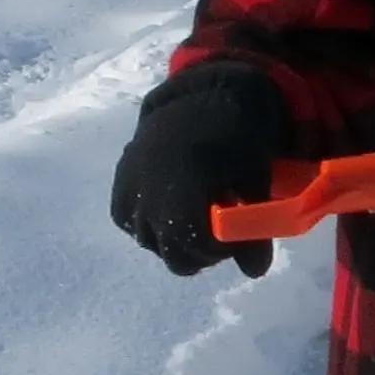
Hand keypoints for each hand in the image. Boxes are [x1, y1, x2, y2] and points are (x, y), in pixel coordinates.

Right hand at [109, 64, 286, 277]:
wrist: (201, 100)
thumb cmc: (235, 140)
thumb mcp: (255, 180)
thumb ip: (254, 228)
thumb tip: (255, 273)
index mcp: (186, 186)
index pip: (198, 247)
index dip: (221, 250)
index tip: (236, 238)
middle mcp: (151, 191)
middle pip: (171, 254)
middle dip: (200, 252)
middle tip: (218, 234)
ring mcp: (130, 186)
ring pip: (149, 241)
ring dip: (175, 240)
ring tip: (196, 215)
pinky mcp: (119, 183)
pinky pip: (128, 222)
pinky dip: (149, 224)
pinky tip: (170, 208)